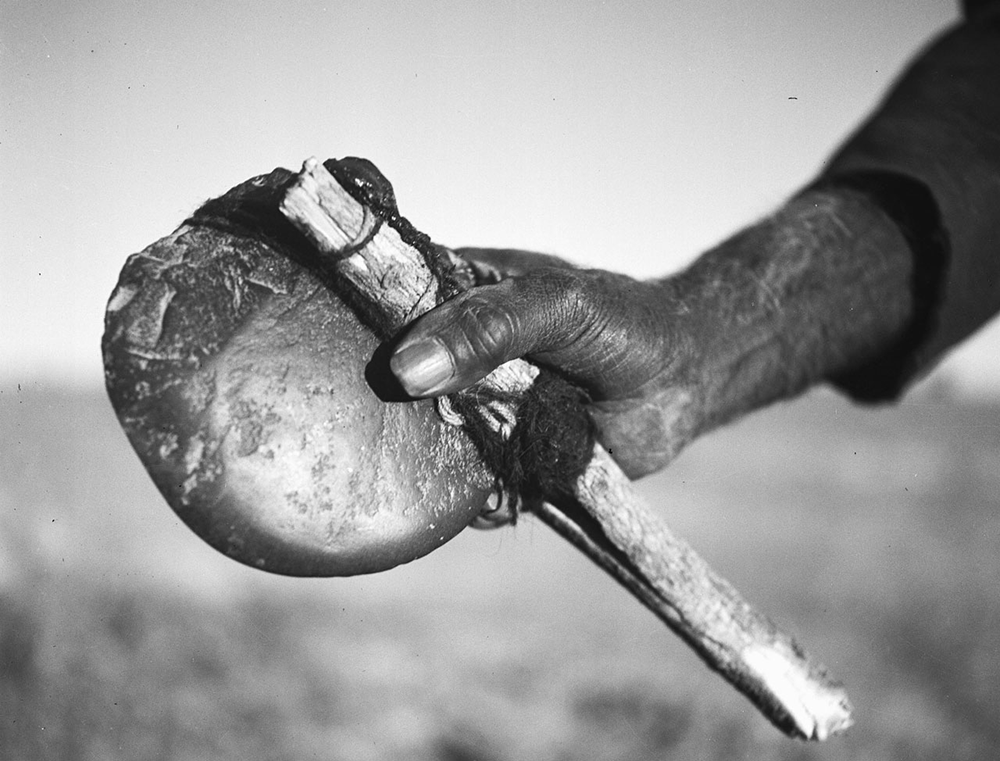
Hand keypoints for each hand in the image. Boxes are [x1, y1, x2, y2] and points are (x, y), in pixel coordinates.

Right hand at [388, 248, 700, 478]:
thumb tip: (409, 370)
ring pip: (428, 441)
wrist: (684, 381)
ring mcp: (477, 410)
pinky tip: (485, 496)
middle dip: (392, 409)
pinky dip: (472, 496)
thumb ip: (487, 328)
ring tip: (446, 461)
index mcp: (459, 298)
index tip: (346, 360)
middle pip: (399, 386)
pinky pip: (469, 485)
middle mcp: (457, 357)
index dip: (365, 334)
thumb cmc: (624, 323)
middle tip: (398, 421)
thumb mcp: (556, 305)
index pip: (389, 311)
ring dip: (431, 459)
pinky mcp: (502, 459)